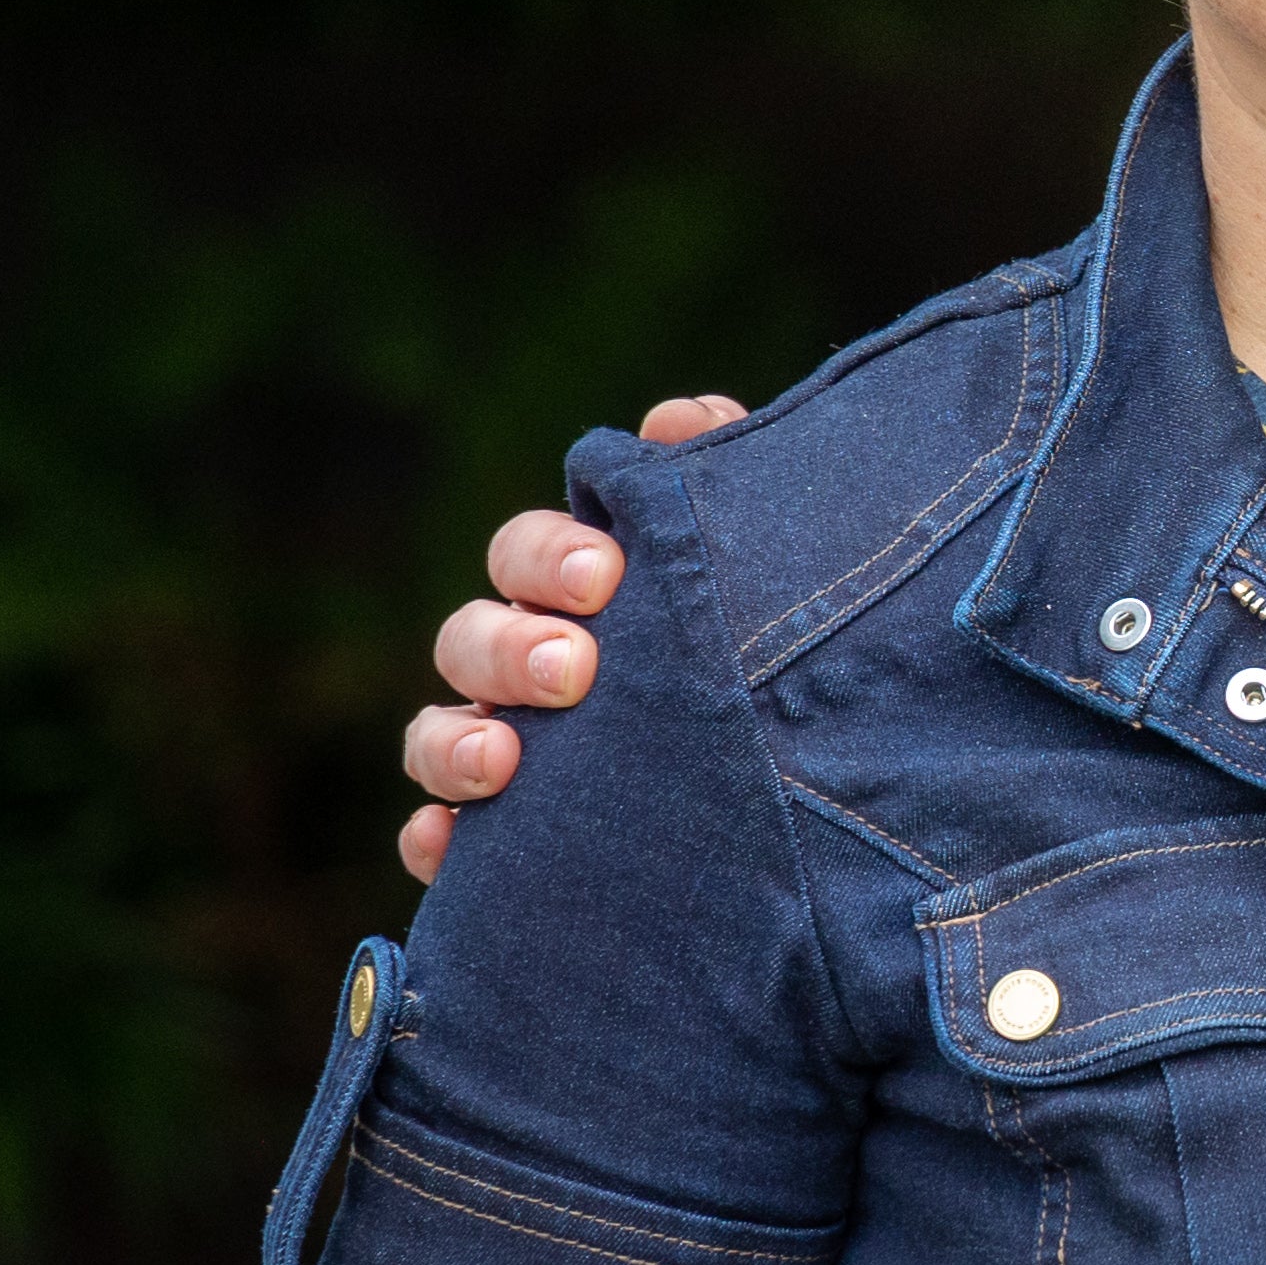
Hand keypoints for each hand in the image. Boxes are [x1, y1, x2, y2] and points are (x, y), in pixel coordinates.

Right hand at [395, 394, 745, 884]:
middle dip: (509, 647)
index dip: (548, 554)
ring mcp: (506, 755)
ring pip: (436, 734)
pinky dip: (433, 839)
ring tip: (505, 757)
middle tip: (574, 668)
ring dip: (453, 741)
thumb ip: (725, 479)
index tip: (606, 574)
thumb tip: (675, 421)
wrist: (832, 778)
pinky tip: (448, 843)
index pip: (526, 553)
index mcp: (582, 597)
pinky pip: (437, 840)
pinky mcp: (501, 842)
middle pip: (470, 637)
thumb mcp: (767, 561)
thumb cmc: (774, 646)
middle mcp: (530, 670)